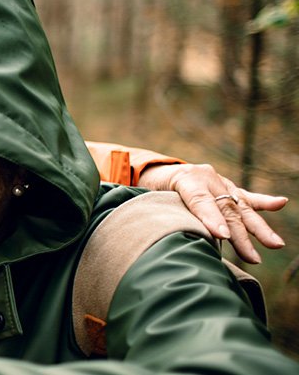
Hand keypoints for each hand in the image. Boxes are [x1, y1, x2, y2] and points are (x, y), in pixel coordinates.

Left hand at [137, 164, 287, 263]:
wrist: (154, 170)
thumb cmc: (147, 190)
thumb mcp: (146, 198)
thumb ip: (159, 212)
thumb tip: (162, 236)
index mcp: (185, 178)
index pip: (200, 200)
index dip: (210, 219)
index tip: (223, 236)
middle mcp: (206, 177)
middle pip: (225, 208)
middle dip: (240, 235)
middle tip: (252, 257)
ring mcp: (219, 182)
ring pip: (240, 206)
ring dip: (258, 228)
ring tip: (274, 244)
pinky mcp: (227, 187)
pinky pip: (246, 196)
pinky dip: (264, 202)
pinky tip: (281, 203)